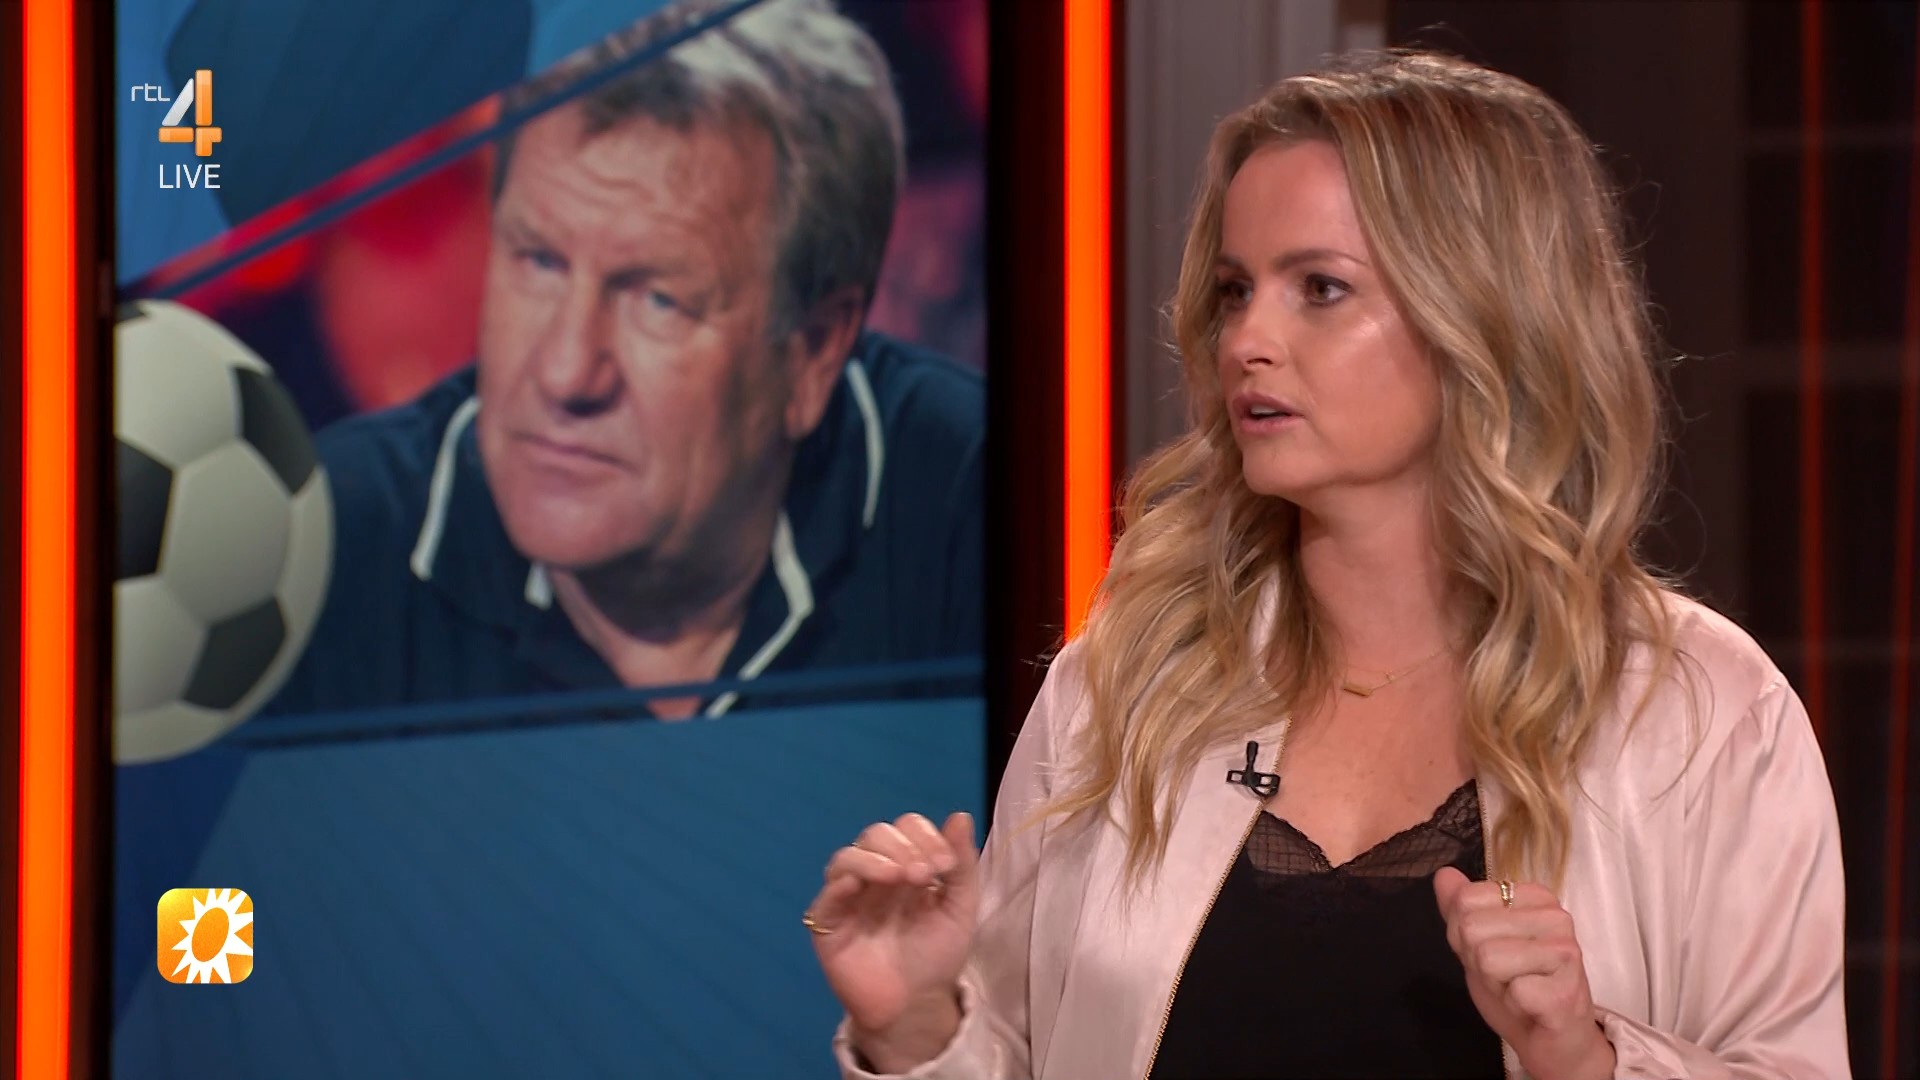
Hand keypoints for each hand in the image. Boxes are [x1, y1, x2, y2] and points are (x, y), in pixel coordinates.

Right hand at [806, 812, 978, 1070]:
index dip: (924, 836)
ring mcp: (849, 896)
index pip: (906, 826)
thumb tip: (960, 816)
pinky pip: (826, 893)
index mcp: (906, 864)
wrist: (914, 1006)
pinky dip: (842, 881)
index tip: (945, 865)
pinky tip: (861, 885)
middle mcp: (875, 874)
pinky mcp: (827, 923)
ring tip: (900, 877)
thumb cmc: (936, 957)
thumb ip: (962, 865)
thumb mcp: (959, 910)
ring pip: (848, 856)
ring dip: (875, 858)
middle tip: (924, 874)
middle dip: (903, 846)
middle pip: (876, 834)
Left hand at [1433, 867, 1616, 1079]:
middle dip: (1478, 961)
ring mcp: (1565, 952)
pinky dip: (1512, 1004)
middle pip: (1472, 928)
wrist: (1553, 1041)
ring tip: (1518, 989)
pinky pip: (1512, 990)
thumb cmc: (1517, 988)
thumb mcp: (1478, 944)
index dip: (1465, 935)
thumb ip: (1459, 909)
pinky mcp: (1566, 990)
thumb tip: (1443, 873)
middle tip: (1507, 976)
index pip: (1465, 900)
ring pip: (1488, 958)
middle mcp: (1556, 916)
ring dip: (1495, 983)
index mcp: (1535, 897)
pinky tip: (1531, 1006)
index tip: (1495, 952)